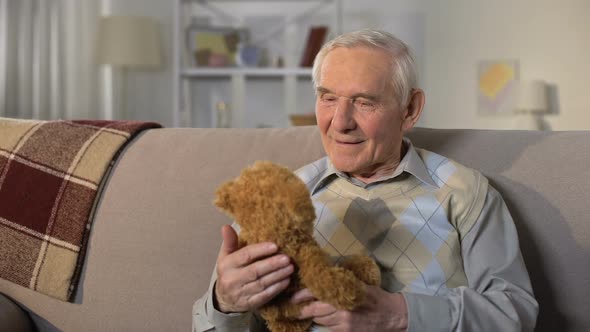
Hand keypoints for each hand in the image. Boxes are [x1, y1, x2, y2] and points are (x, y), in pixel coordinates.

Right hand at [214, 225, 293, 312]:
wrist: (223, 299)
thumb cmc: (229, 271)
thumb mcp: (226, 256)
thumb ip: (230, 241)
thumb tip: (226, 226)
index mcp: (226, 265)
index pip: (244, 256)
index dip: (260, 250)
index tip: (275, 245)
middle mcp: (231, 280)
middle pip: (254, 271)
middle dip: (272, 264)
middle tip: (287, 258)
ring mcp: (240, 293)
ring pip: (261, 284)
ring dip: (278, 276)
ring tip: (290, 268)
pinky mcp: (249, 304)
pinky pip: (264, 296)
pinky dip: (276, 288)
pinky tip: (286, 281)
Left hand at [292, 285, 407, 331]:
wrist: (392, 315)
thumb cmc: (376, 296)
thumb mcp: (359, 283)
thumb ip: (341, 281)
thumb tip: (322, 275)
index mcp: (345, 294)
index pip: (317, 293)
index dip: (303, 295)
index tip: (293, 296)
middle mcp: (342, 310)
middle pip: (315, 310)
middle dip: (304, 308)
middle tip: (295, 306)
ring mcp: (344, 323)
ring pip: (320, 320)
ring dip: (315, 315)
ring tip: (311, 310)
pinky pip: (329, 328)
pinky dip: (326, 322)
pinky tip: (327, 318)